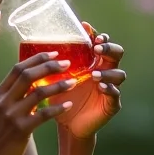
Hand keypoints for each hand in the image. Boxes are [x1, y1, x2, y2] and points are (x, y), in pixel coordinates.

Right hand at [0, 52, 75, 154]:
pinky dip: (57, 108)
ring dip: (58, 85)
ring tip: (73, 82)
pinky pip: (43, 114)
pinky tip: (68, 106)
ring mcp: (11, 116)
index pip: (17, 69)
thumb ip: (11, 100)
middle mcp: (2, 103)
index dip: (36, 59)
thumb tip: (30, 87)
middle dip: (49, 66)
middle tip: (67, 63)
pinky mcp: (20, 130)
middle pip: (27, 75)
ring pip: (38, 92)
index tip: (54, 54)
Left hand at [51, 22, 125, 139]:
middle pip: (117, 54)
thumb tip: (34, 46)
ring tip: (94, 74)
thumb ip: (52, 65)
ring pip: (119, 74)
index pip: (102, 44)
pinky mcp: (111, 105)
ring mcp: (111, 88)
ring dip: (108, 71)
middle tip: (96, 48)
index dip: (99, 36)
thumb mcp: (55, 79)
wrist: (65, 125)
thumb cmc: (60, 100)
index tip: (88, 30)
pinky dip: (109, 89)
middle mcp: (105, 72)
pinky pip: (115, 94)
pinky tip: (100, 87)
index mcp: (93, 63)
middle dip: (109, 48)